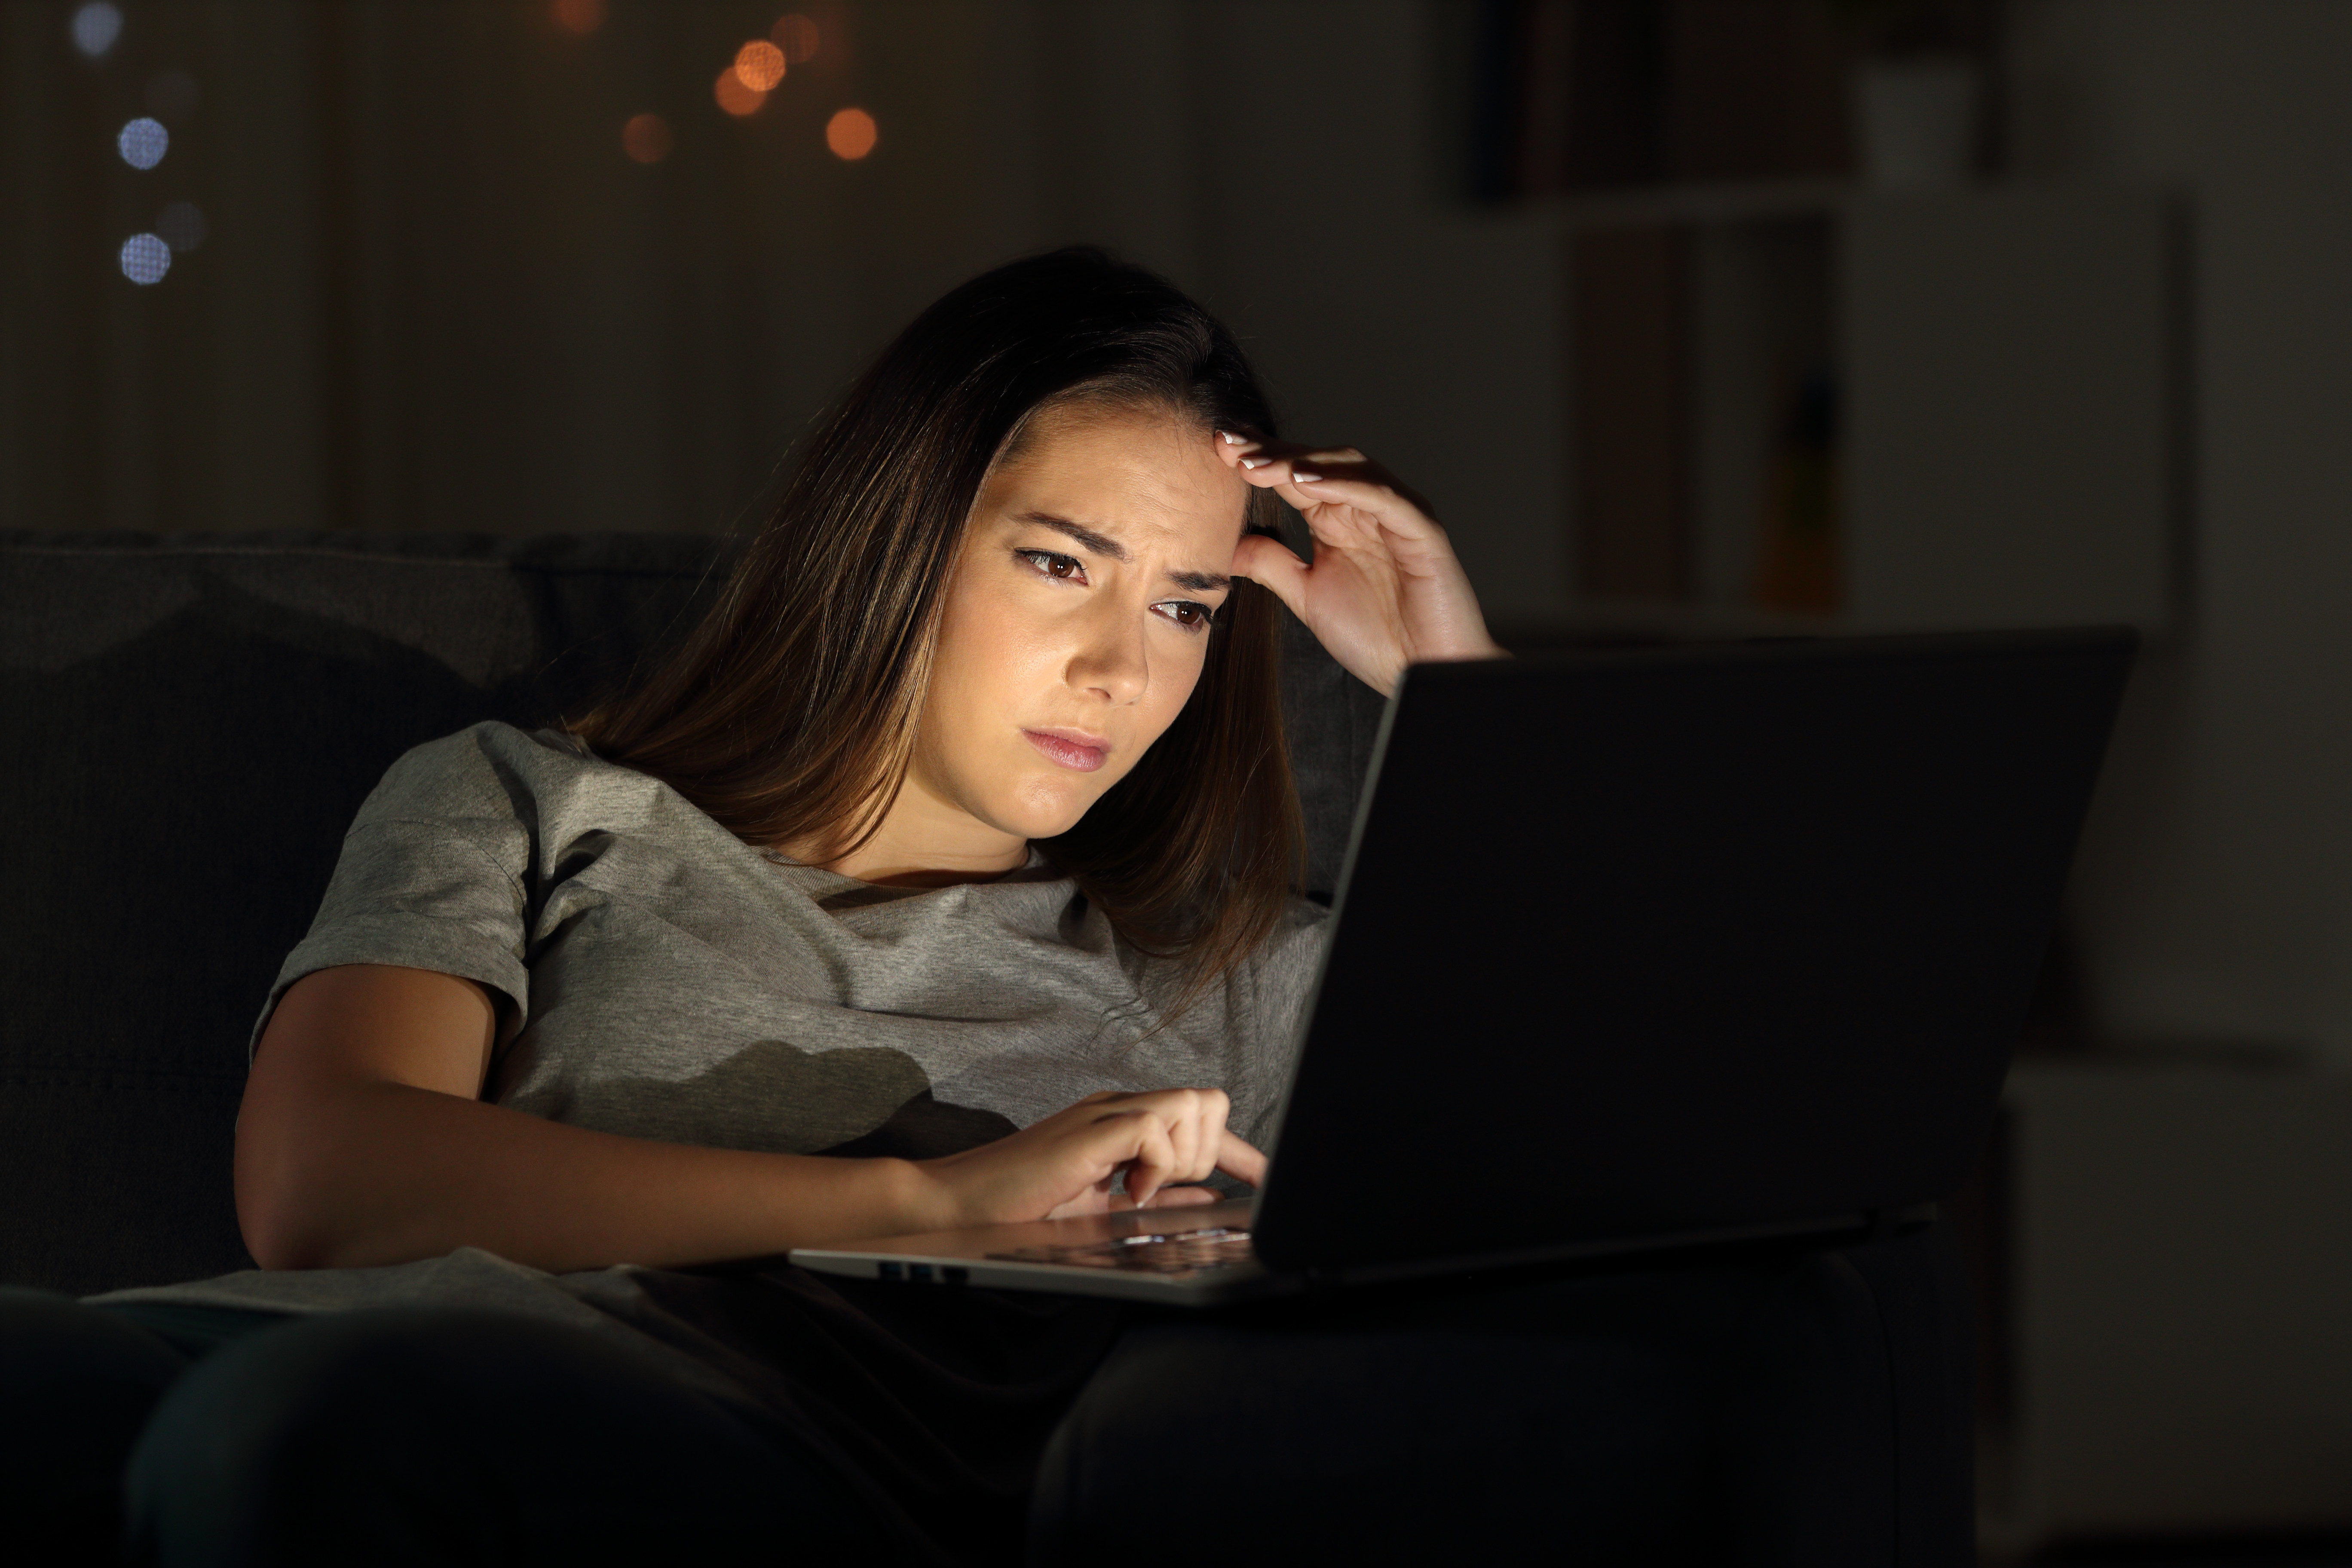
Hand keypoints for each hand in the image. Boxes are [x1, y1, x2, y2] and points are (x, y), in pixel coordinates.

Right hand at [914, 1088, 1264, 1228]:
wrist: (958, 1206)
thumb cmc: (1021, 1207)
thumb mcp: (1103, 1207)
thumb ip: (1156, 1196)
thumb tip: (1210, 1196)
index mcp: (1122, 1120)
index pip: (1202, 1115)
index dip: (1241, 1151)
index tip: (1266, 1180)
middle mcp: (1118, 1106)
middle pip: (1209, 1100)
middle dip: (1207, 1153)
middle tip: (1160, 1190)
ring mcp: (1104, 1113)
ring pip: (1191, 1104)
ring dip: (1181, 1157)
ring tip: (1139, 1189)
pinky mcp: (1091, 1129)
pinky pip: (1156, 1128)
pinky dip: (1154, 1166)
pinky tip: (1125, 1192)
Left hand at [1218, 431, 1505, 695]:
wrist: (1423, 674)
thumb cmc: (1379, 637)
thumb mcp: (1306, 597)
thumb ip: (1271, 566)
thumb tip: (1223, 546)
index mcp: (1338, 521)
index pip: (1293, 476)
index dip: (1256, 459)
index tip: (1215, 448)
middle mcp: (1365, 509)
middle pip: (1317, 462)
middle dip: (1271, 451)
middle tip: (1227, 442)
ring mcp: (1396, 515)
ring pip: (1349, 468)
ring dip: (1302, 461)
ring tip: (1258, 463)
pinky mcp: (1422, 530)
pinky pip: (1384, 497)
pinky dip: (1346, 484)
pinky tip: (1308, 482)